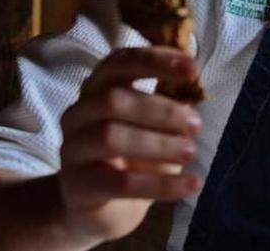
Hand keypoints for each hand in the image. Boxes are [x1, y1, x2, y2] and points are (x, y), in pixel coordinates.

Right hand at [55, 47, 202, 244]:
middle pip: (113, 100)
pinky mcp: (78, 186)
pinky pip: (120, 183)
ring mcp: (73, 150)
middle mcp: (78, 114)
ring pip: (111, 137)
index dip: (155, 60)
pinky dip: (161, 184)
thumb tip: (195, 89)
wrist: (104, 209)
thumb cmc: (135, 155)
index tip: (192, 69)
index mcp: (98, 89)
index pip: (120, 62)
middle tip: (196, 125)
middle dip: (162, 110)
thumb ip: (172, 103)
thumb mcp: (158, 125)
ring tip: (191, 153)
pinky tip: (192, 185)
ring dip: (160, 144)